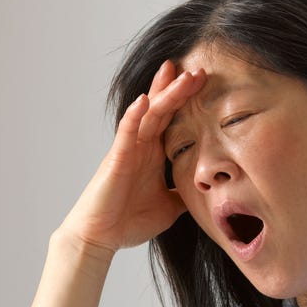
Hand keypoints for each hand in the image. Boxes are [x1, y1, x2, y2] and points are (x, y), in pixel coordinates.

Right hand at [59, 61, 206, 256]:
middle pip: (162, 109)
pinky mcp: (116, 159)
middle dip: (179, 88)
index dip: (186, 101)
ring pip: (147, 114)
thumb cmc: (127, 222)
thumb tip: (205, 192)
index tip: (205, 84)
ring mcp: (128, 150)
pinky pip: (126, 132)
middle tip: (199, 69)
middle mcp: (141, 146)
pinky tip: (144, 99)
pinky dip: (134, 115)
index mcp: (153, 154)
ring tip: (180, 73)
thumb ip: (183, 194)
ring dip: (163, 93)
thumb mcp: (169, 207)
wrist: (100, 237)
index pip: (172, 119)